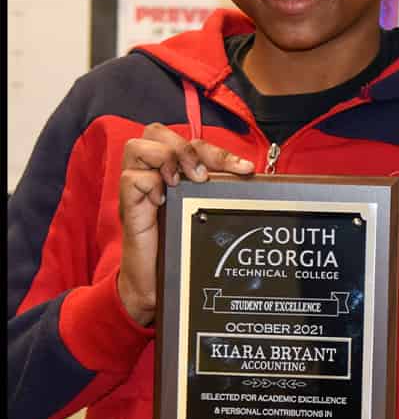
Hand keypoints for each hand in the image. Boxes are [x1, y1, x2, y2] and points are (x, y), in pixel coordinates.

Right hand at [118, 124, 254, 325]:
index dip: (218, 150)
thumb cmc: (182, 247)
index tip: (244, 169)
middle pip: (158, 132)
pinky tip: (166, 201)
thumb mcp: (206, 213)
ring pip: (137, 145)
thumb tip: (249, 176)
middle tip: (204, 175)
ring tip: (186, 182)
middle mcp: (154, 176)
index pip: (190, 141)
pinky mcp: (129, 208)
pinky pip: (132, 178)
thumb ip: (219, 192)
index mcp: (174, 173)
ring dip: (169, 157)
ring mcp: (139, 190)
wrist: (156, 286)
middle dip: (189, 146)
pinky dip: (151, 182)